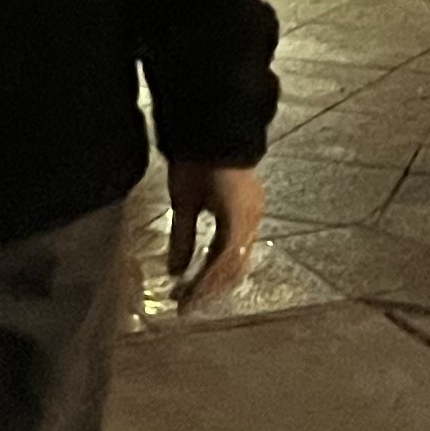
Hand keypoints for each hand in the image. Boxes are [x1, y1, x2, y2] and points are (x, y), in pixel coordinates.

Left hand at [164, 160, 264, 306]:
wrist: (215, 127)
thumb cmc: (196, 161)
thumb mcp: (184, 200)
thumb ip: (182, 237)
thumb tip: (174, 272)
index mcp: (238, 216)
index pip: (222, 263)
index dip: (203, 286)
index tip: (183, 303)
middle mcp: (252, 218)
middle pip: (235, 264)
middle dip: (211, 286)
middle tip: (186, 303)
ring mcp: (255, 212)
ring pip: (239, 256)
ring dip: (217, 275)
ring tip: (194, 290)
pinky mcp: (251, 208)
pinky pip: (240, 243)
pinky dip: (223, 259)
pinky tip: (207, 267)